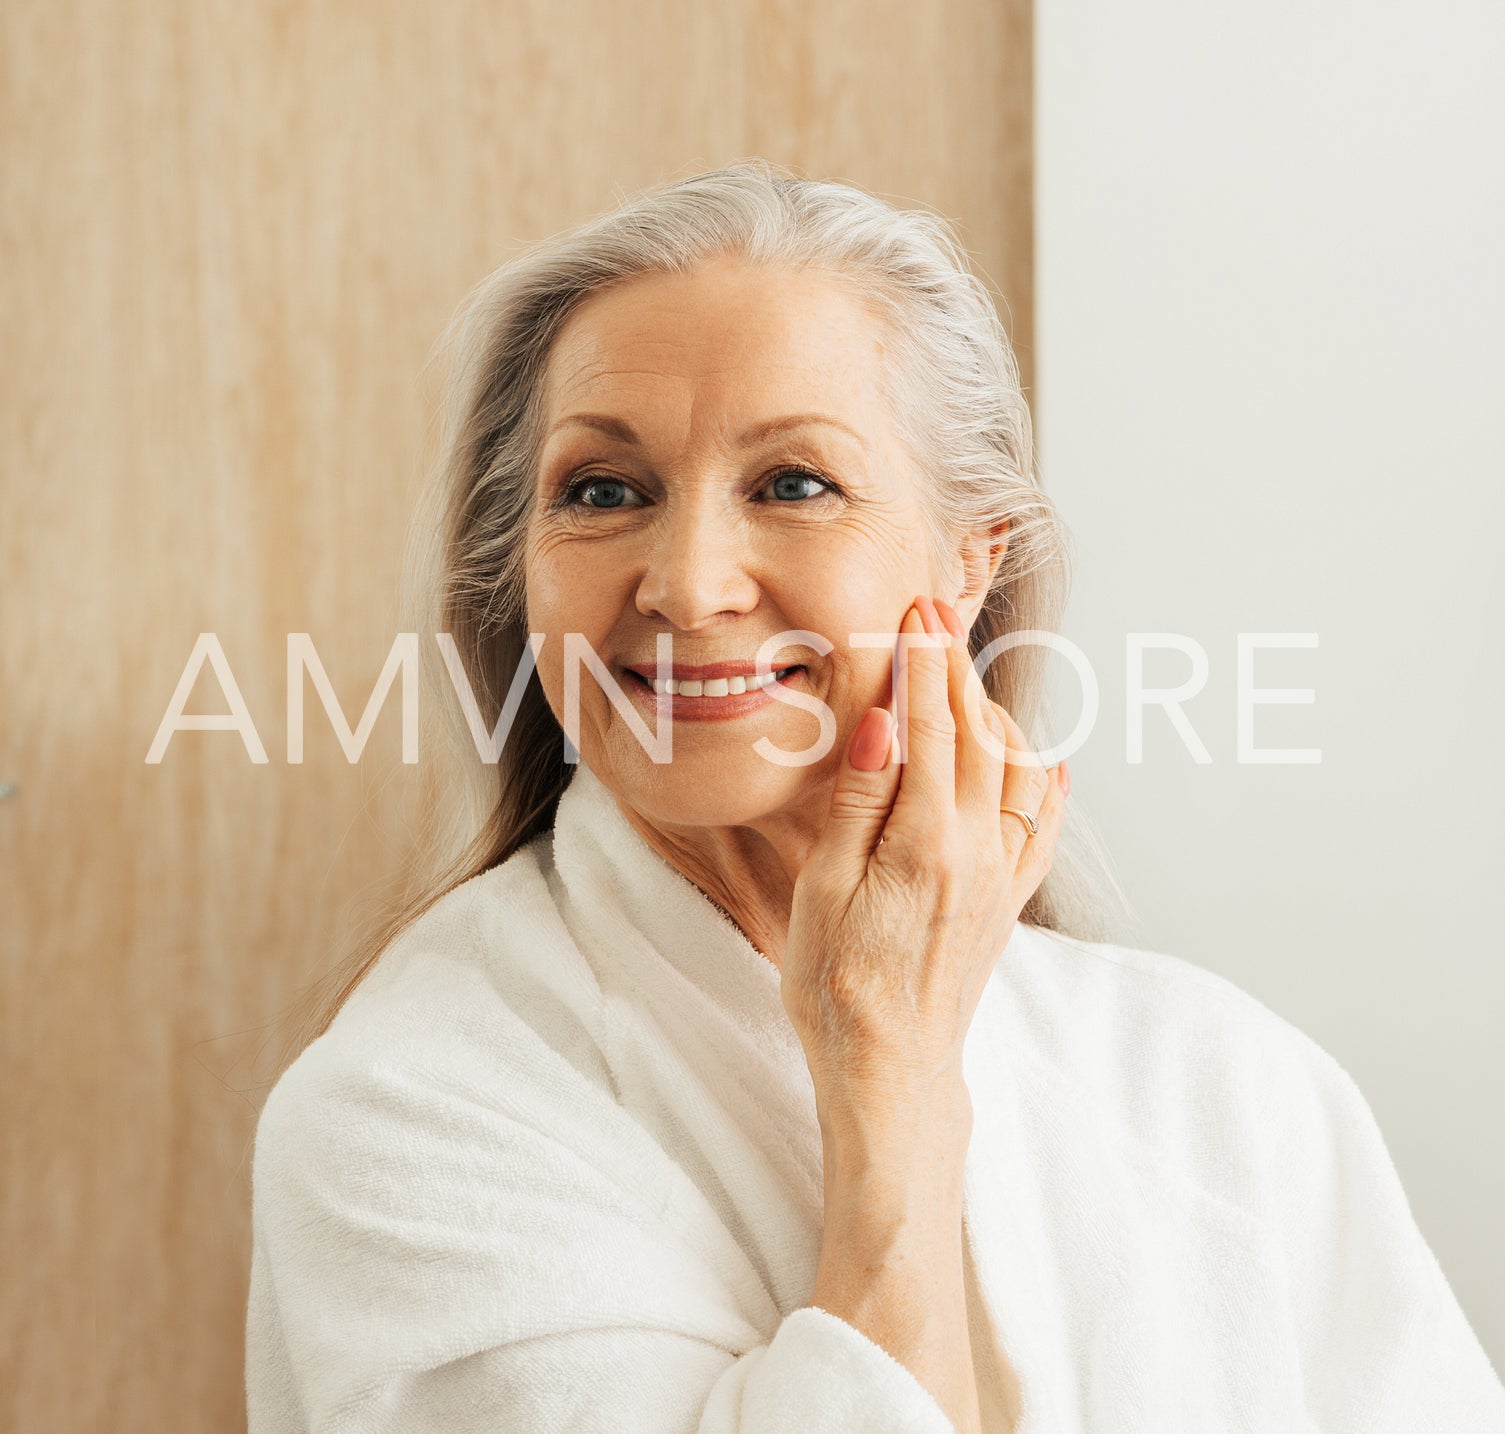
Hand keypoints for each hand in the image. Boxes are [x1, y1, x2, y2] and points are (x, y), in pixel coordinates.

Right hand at [780, 594, 1068, 1140]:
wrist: (890, 1068)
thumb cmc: (836, 984)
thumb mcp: (824, 889)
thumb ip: (860, 799)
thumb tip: (883, 720)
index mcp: (927, 842)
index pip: (929, 727)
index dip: (923, 663)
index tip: (917, 612)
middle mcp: (978, 851)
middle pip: (975, 735)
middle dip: (956, 668)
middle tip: (937, 614)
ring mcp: (1002, 876)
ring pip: (1014, 769)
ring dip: (992, 712)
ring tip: (967, 674)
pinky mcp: (1008, 902)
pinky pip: (1041, 826)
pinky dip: (1041, 781)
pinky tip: (1041, 759)